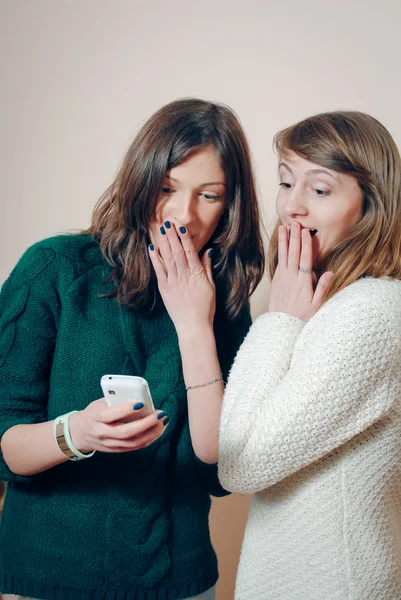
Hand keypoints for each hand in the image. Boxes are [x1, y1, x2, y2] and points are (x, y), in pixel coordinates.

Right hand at [69, 400, 167, 452]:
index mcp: (96, 417)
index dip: (126, 409)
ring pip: (133, 442)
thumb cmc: (95, 413)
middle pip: (126, 432)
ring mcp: (109, 444)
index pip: (111, 415)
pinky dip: (148, 439)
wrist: (80, 432)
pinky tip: (157, 431)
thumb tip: (140, 398)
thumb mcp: (100, 403)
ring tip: (163, 422)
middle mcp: (102, 433)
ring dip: (151, 433)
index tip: (141, 403)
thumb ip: (117, 401)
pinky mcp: (116, 450)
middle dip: (146, 423)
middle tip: (160, 414)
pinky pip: (135, 447)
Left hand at [149, 221, 215, 335]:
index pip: (190, 251)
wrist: (194, 326)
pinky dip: (155, 259)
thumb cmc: (205, 308)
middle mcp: (184, 275)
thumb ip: (207, 268)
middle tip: (167, 222)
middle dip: (172, 235)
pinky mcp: (164, 289)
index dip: (184, 237)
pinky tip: (152, 248)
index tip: (179, 226)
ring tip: (160, 229)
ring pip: (167, 258)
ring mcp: (173, 282)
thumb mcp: (211, 287)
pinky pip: (159, 271)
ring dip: (163, 242)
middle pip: (177, 251)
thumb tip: (208, 251)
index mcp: (197, 274)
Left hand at [268, 222, 333, 321]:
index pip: (305, 259)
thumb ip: (323, 288)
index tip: (306, 232)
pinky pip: (278, 263)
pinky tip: (280, 245)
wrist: (281, 326)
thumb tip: (331, 272)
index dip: (306, 244)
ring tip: (283, 228)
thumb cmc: (301, 317)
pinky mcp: (276, 281)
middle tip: (295, 223)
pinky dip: (279, 252)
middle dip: (294, 237)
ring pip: (283, 255)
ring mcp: (282, 278)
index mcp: (303, 282)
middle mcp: (291, 277)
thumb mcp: (316, 305)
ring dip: (284, 241)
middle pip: (293, 253)